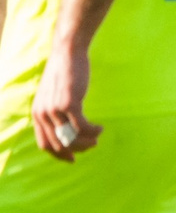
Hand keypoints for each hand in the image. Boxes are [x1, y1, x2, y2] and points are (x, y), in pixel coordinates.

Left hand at [31, 43, 99, 162]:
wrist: (67, 53)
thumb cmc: (64, 73)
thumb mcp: (53, 96)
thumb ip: (55, 111)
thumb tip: (66, 129)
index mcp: (37, 114)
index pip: (45, 144)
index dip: (60, 155)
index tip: (74, 158)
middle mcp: (43, 114)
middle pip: (60, 144)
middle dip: (78, 149)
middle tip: (93, 145)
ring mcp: (55, 109)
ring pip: (71, 138)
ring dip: (87, 141)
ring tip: (98, 136)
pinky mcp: (69, 103)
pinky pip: (82, 126)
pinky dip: (93, 131)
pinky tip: (100, 128)